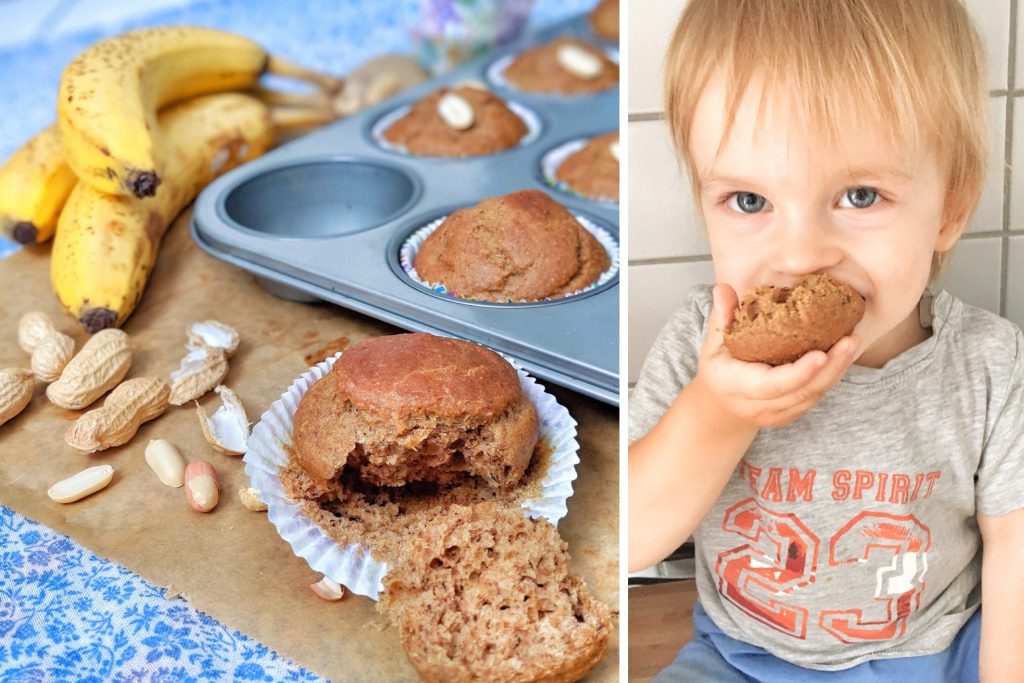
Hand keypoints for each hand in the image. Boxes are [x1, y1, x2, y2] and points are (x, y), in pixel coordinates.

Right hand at [693, 283, 859, 428]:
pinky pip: (816, 395)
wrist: (720, 408)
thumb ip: (721, 318)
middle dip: (830, 367)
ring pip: (814, 395)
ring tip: (851, 341)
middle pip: (803, 391)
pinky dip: (831, 376)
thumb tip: (724, 288)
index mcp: (739, 388)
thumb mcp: (712, 345)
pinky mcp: (793, 413)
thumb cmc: (718, 372)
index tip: (821, 355)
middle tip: (849, 340)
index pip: (774, 385)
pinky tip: (843, 354)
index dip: (799, 372)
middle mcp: (761, 406)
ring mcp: (779, 414)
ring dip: (836, 370)